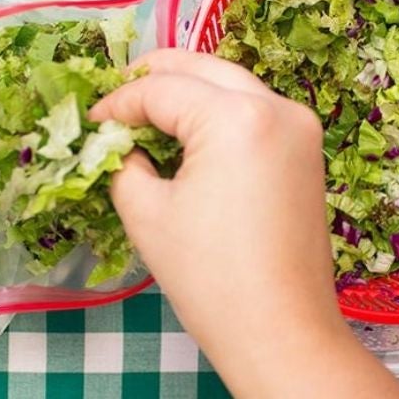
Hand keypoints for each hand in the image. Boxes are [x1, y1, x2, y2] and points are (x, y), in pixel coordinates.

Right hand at [91, 49, 398, 397]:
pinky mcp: (308, 151)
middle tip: (117, 93)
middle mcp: (278, 108)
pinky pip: (255, 112)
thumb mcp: (146, 212)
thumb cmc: (209, 277)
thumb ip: (124, 161)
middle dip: (156, 76)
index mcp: (238, 118)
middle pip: (204, 68)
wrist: (281, 331)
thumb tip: (121, 141)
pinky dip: (219, 112)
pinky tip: (189, 132)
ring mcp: (301, 128)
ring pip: (233, 85)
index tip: (91, 120)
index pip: (163, 89)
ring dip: (190, 90)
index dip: (119, 101)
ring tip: (147, 111)